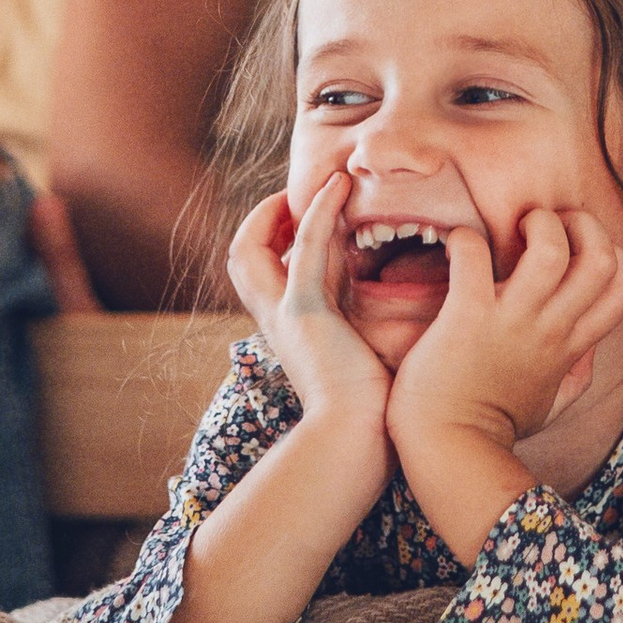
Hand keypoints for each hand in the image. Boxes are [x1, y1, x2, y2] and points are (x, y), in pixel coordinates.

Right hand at [227, 171, 391, 443]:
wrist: (357, 439)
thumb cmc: (368, 406)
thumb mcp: (354, 348)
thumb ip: (354, 316)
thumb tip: (382, 288)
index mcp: (287, 326)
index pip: (266, 268)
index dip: (280, 237)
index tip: (308, 216)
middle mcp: (274, 318)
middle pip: (241, 256)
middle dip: (262, 220)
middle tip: (297, 198)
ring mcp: (283, 313)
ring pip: (251, 247)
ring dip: (280, 209)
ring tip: (320, 183)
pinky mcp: (304, 311)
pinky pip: (305, 247)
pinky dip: (319, 211)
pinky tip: (339, 187)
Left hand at [387, 207, 622, 457]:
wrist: (448, 448)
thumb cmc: (495, 425)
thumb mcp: (552, 405)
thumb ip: (576, 378)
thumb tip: (589, 354)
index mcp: (570, 345)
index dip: (611, 253)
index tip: (576, 248)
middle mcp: (549, 328)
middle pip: (601, 259)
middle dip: (580, 224)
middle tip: (545, 226)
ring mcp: (511, 321)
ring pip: (550, 250)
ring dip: (534, 224)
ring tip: (511, 230)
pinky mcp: (467, 315)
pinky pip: (473, 255)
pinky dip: (465, 240)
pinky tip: (459, 250)